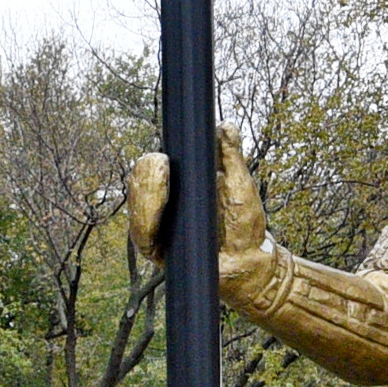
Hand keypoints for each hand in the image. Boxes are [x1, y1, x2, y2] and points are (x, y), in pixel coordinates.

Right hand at [127, 126, 267, 268]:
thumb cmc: (244, 223)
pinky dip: (145, 223)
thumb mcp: (238, 184)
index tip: (163, 158)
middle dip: (146, 178)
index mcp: (180, 187)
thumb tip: (225, 125)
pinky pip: (142, 238)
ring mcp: (159, 229)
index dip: (151, 166)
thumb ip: (230, 155)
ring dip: (144, 197)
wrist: (251, 261)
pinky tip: (154, 215)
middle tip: (160, 165)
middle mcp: (165, 207)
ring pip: (137, 210)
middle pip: (139, 188)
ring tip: (159, 183)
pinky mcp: (159, 252)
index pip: (153, 171)